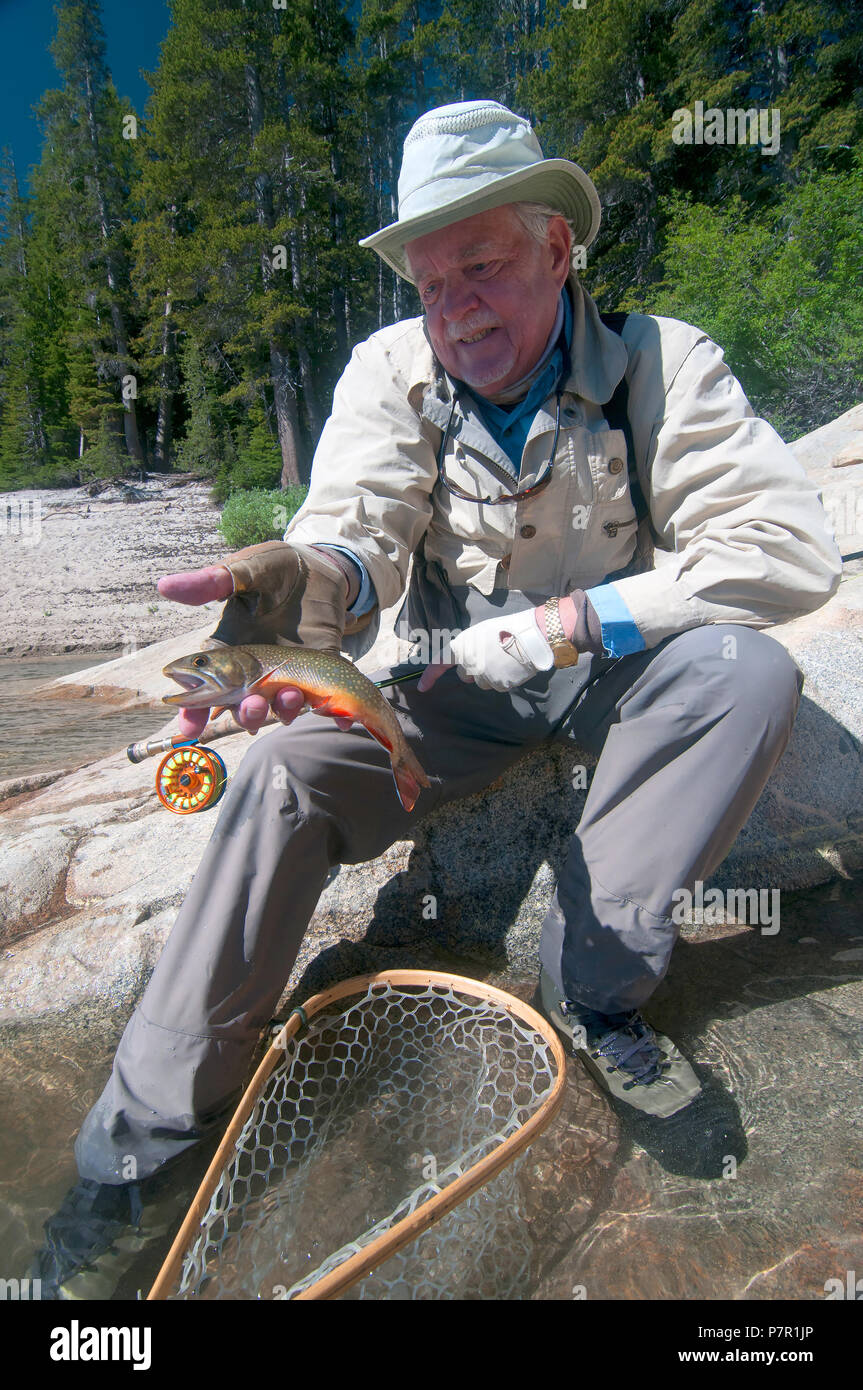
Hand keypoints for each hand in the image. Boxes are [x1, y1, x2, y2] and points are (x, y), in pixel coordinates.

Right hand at [157, 561, 354, 737]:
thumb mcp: (246, 571)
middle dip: (246, 713)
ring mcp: (285, 676)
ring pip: (276, 709)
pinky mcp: (317, 677)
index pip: (202, 687)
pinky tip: (340, 716)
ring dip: (282, 711)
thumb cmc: (277, 567)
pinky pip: (319, 704)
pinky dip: (330, 715)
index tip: (189, 727)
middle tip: (254, 702)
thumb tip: (164, 585)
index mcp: (228, 649)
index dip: (192, 710)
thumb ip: (211, 583)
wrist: (324, 568)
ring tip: (293, 695)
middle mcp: (252, 670)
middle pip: (240, 707)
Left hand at [417, 608, 554, 693]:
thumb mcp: (480, 632)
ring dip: (490, 675)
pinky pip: (497, 686)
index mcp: (462, 646)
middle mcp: (469, 663)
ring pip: (482, 683)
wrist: (531, 636)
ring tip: (504, 659)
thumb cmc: (507, 629)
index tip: (422, 687)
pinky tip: (512, 667)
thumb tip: (465, 660)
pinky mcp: (499, 684)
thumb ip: (469, 647)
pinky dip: (503, 679)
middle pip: (466, 676)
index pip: (439, 663)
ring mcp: (484, 675)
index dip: (430, 676)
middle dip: (475, 670)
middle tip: (491, 656)